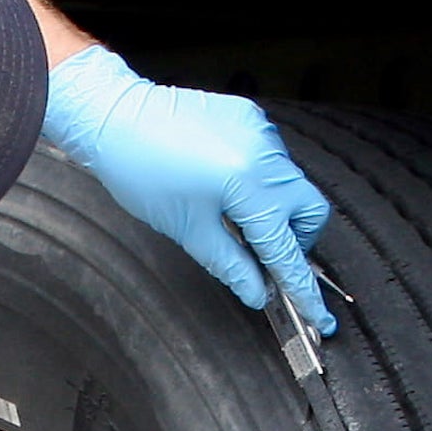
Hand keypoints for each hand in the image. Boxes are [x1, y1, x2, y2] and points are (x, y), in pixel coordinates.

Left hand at [43, 46, 336, 334]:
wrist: (115, 118)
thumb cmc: (141, 172)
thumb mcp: (186, 229)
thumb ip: (230, 264)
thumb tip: (257, 293)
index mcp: (249, 185)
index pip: (285, 246)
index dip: (300, 284)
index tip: (316, 313)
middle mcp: (266, 154)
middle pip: (309, 210)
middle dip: (294, 238)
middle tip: (262, 253)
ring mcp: (263, 131)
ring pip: (292, 183)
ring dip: (273, 207)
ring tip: (229, 213)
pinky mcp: (252, 117)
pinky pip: (272, 157)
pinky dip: (258, 178)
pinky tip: (222, 181)